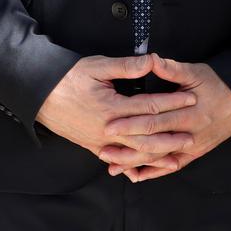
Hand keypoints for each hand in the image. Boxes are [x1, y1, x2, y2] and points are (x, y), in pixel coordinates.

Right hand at [35, 54, 196, 165]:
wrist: (38, 94)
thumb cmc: (68, 77)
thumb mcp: (97, 66)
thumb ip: (127, 66)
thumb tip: (152, 60)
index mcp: (112, 107)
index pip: (150, 106)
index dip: (173, 102)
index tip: (192, 99)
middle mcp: (107, 129)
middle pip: (145, 136)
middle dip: (170, 137)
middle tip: (191, 138)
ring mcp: (98, 140)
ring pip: (131, 152)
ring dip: (154, 156)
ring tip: (174, 158)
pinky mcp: (91, 145)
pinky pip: (114, 158)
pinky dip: (130, 164)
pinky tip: (142, 170)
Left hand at [98, 56, 230, 181]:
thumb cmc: (220, 83)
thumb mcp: (197, 72)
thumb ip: (172, 69)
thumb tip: (151, 59)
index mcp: (190, 112)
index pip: (155, 121)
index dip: (131, 124)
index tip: (109, 125)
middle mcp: (191, 133)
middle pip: (154, 143)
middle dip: (127, 148)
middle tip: (102, 149)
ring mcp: (194, 146)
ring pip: (161, 159)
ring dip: (136, 163)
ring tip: (112, 166)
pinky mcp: (197, 153)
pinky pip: (173, 166)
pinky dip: (155, 172)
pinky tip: (136, 175)